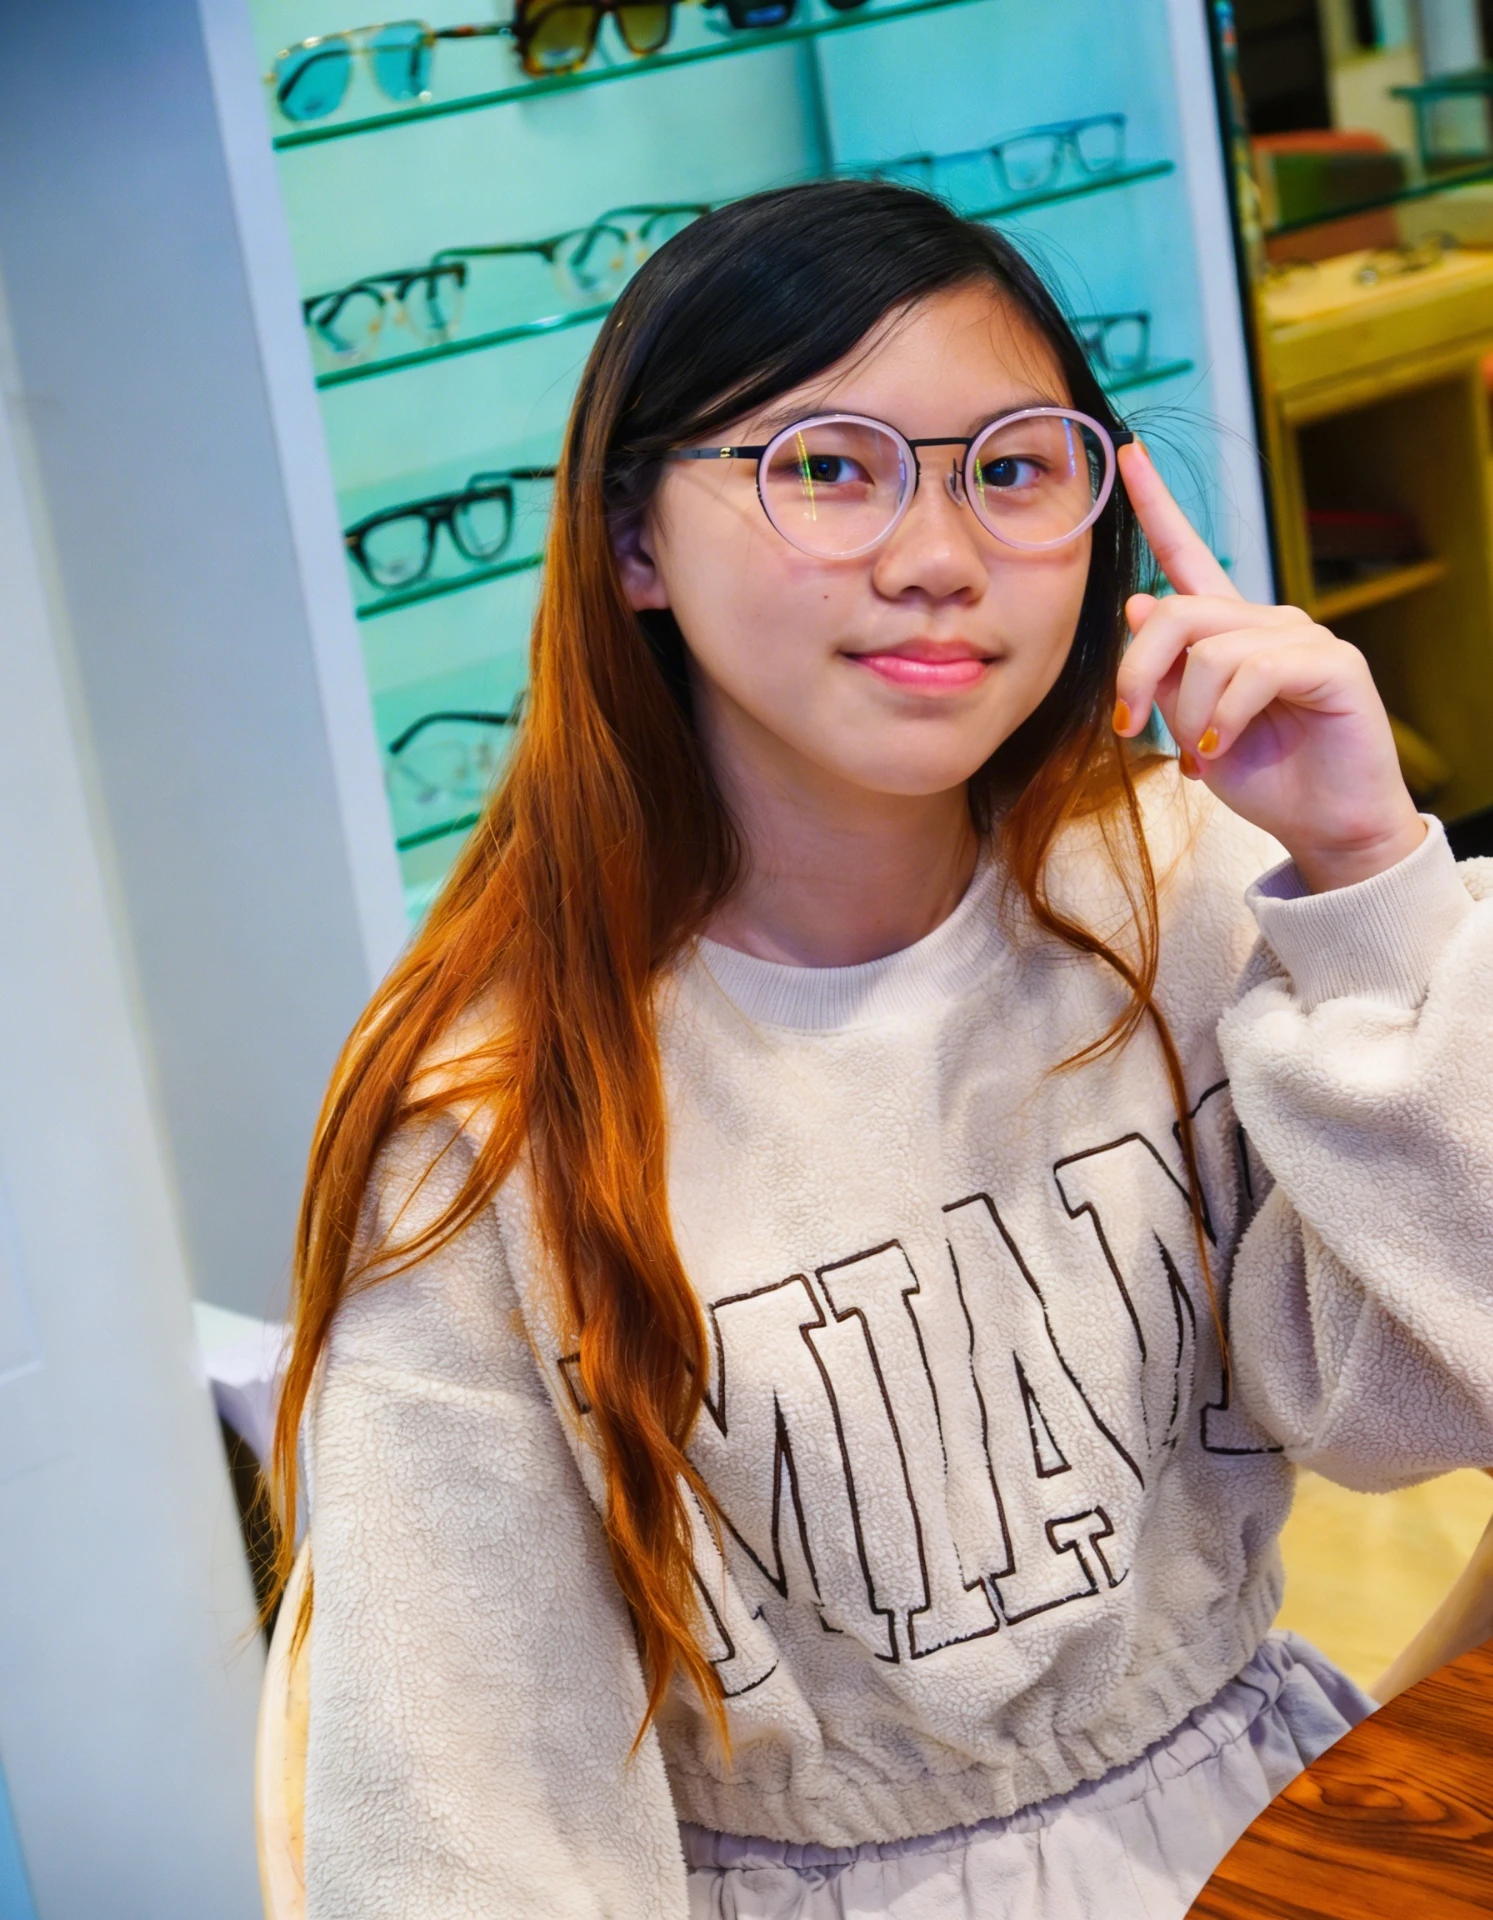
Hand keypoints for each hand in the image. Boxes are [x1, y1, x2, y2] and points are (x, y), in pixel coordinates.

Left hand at [1112, 440, 1424, 892]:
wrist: (1326, 826)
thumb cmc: (1264, 778)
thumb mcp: (1192, 726)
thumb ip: (1166, 671)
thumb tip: (1137, 605)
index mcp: (1229, 631)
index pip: (1186, 555)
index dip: (1157, 504)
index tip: (1126, 454)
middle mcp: (1267, 621)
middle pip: (1172, 612)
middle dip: (1136, 673)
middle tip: (1127, 727)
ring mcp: (1303, 638)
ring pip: (1209, 651)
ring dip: (1187, 715)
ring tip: (1198, 757)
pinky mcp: (1333, 664)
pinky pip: (1253, 673)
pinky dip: (1222, 720)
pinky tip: (1219, 752)